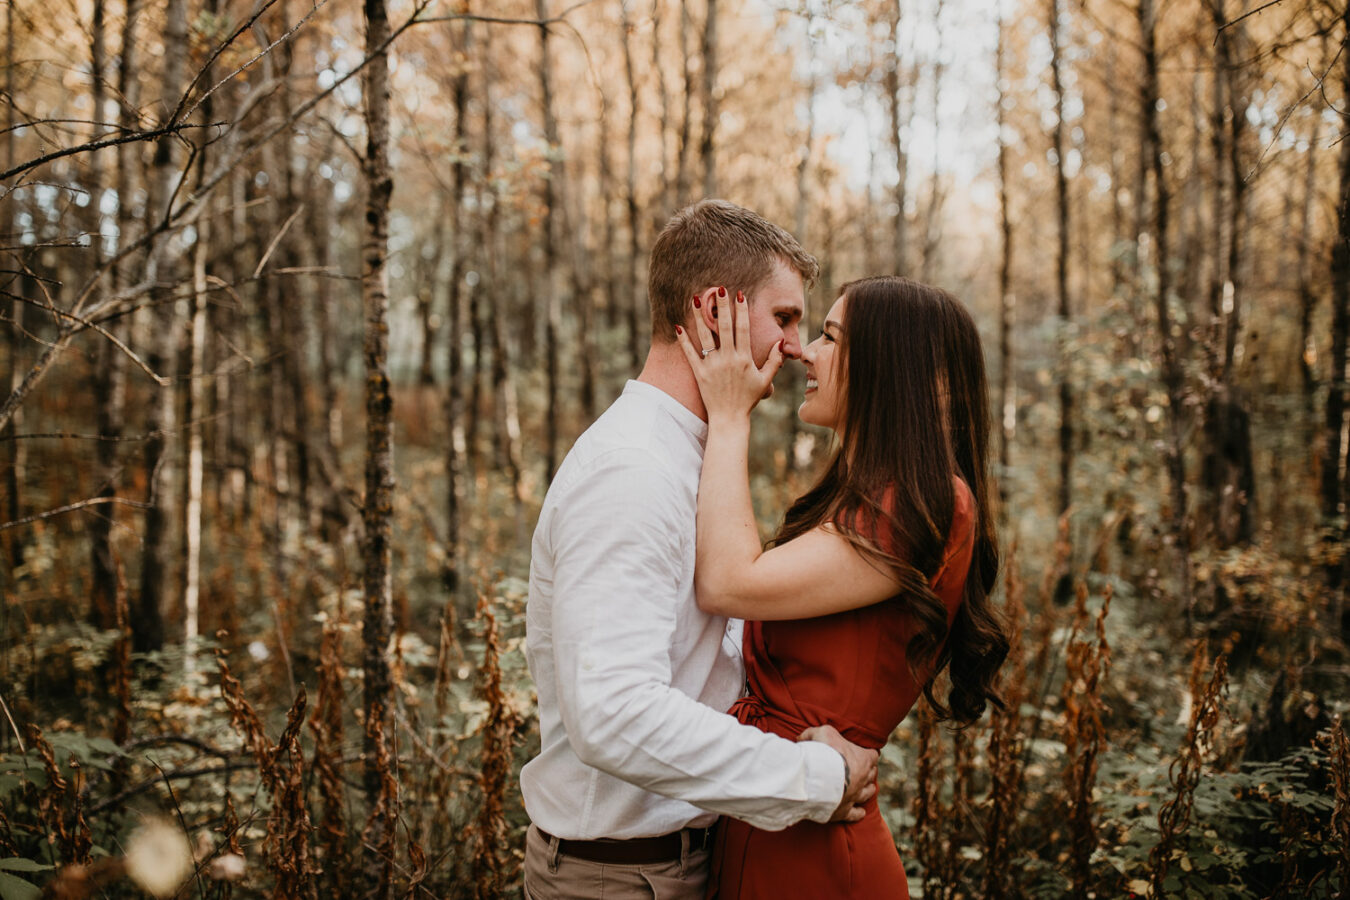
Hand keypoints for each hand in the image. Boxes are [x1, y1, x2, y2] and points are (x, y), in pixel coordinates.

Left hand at [675, 288, 784, 422]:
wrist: (729, 419)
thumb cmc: (748, 399)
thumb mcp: (765, 380)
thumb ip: (774, 360)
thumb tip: (780, 343)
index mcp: (744, 359)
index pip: (743, 329)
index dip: (741, 311)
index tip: (739, 294)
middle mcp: (728, 359)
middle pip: (724, 327)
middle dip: (722, 306)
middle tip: (718, 288)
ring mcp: (712, 366)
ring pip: (705, 336)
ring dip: (701, 317)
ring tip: (696, 299)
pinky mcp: (699, 374)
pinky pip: (690, 354)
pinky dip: (683, 341)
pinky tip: (678, 326)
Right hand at [798, 725, 878, 823]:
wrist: (816, 779)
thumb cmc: (823, 753)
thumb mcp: (821, 733)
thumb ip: (814, 734)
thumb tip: (802, 738)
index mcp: (863, 759)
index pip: (872, 755)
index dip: (868, 754)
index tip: (864, 753)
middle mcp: (863, 779)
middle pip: (872, 775)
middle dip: (868, 771)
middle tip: (863, 769)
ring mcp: (855, 796)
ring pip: (867, 794)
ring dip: (867, 790)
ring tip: (867, 789)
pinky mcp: (844, 810)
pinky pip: (855, 814)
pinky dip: (858, 813)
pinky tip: (860, 812)